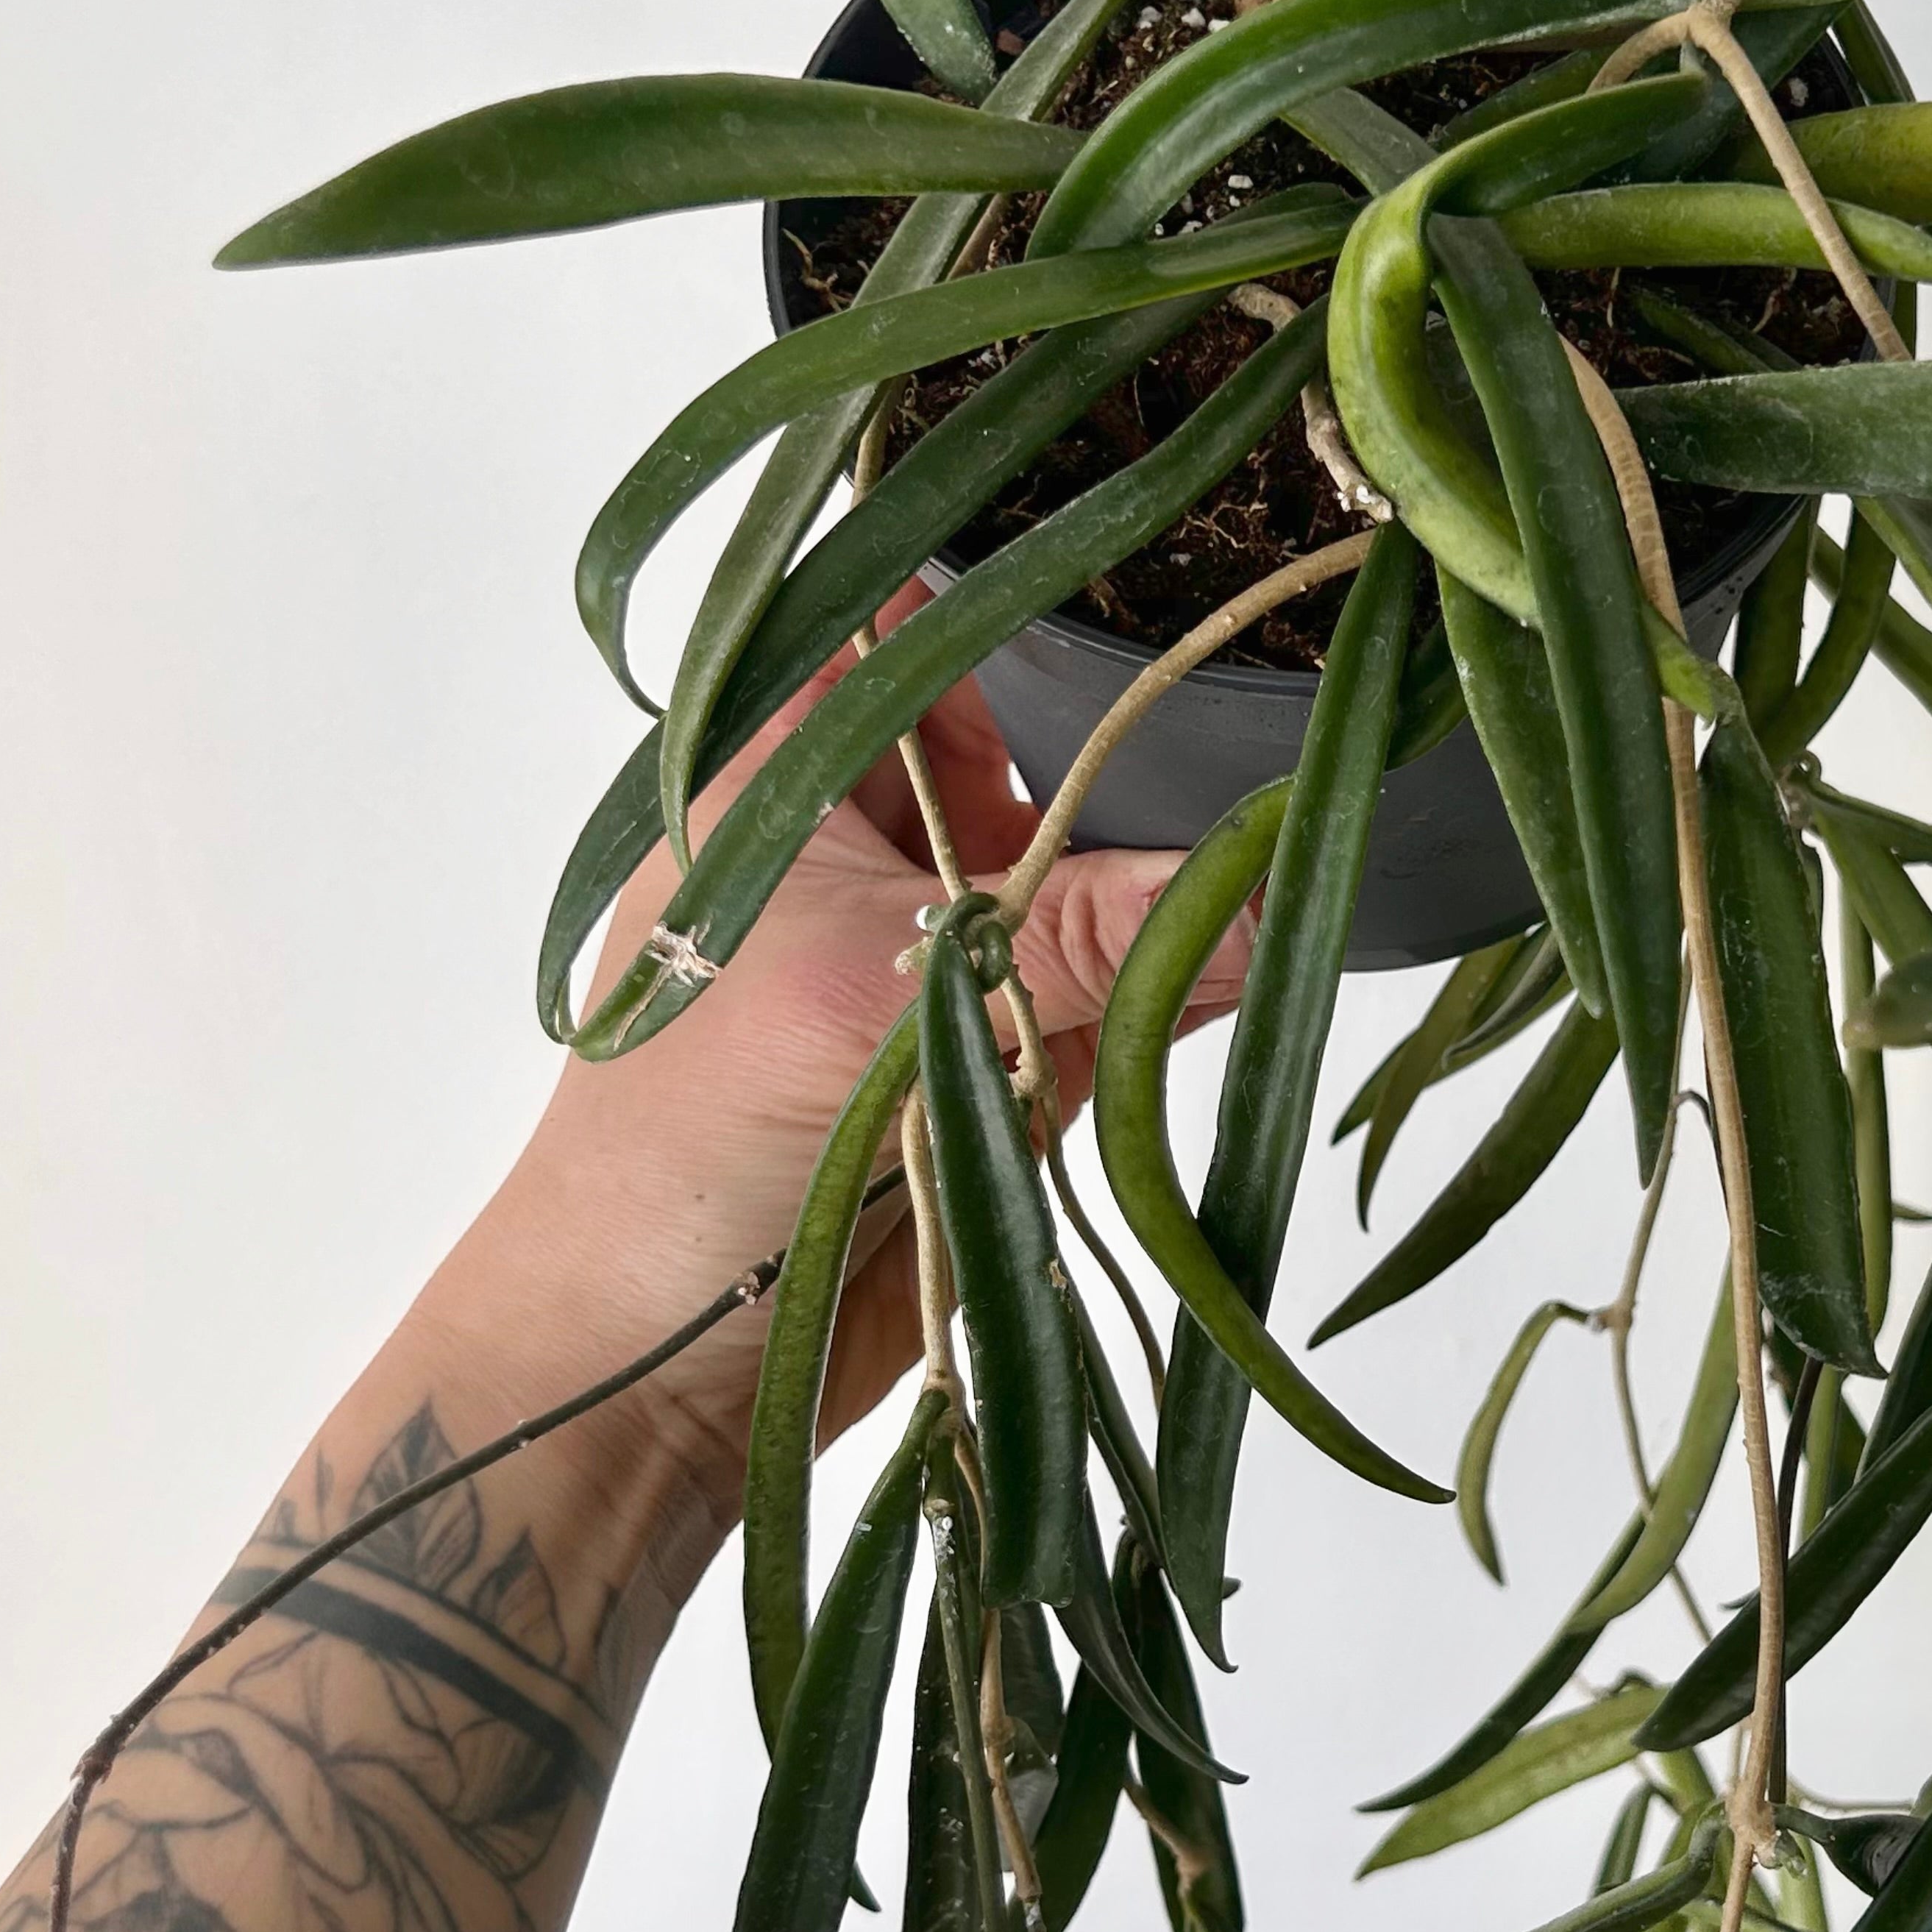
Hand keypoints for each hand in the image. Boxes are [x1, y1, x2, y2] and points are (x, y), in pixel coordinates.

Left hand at [408, 597, 1249, 1599]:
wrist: (657, 1368)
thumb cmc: (688, 1143)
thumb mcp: (886, 1002)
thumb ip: (1079, 939)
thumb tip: (1262, 885)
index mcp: (783, 777)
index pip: (906, 627)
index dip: (1016, 590)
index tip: (1158, 563)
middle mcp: (868, 848)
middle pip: (1028, 748)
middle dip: (1128, 756)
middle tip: (1263, 720)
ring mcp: (937, 954)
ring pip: (1085, 876)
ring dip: (1162, 884)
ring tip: (1274, 842)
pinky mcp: (998, 1056)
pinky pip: (1113, 991)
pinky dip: (1174, 986)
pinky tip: (1242, 961)